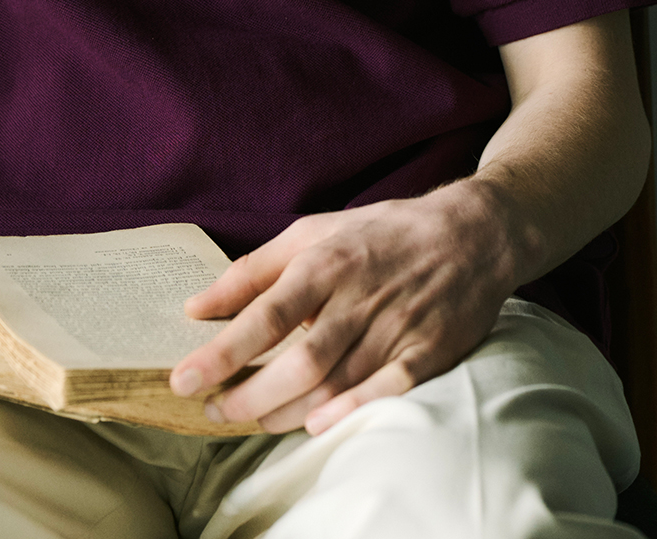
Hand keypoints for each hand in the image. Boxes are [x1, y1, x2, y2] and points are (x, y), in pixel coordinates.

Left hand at [169, 182, 519, 434]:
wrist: (470, 233)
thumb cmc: (378, 234)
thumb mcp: (311, 233)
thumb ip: (252, 270)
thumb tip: (195, 306)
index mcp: (326, 263)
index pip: (266, 315)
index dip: (224, 351)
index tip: (185, 378)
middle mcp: (359, 297)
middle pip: (300, 361)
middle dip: (251, 395)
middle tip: (214, 412)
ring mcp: (397, 326)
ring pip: (336, 382)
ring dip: (288, 411)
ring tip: (252, 419)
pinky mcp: (430, 351)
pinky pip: (387, 389)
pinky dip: (352, 409)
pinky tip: (317, 423)